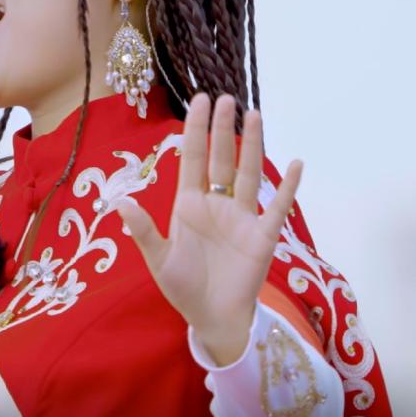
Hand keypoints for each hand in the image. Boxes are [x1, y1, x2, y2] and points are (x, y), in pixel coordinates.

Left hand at [113, 93, 302, 365]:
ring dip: (252, 145)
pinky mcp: (263, 237)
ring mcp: (241, 218)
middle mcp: (216, 204)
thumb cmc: (183, 288)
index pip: (192, 158)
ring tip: (254, 115)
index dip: (196, 130)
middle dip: (222, 129)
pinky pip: (277, 207)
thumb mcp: (158, 260)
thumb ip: (143, 231)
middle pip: (220, 158)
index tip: (199, 101)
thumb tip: (119, 204)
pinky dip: (287, 187)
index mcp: (188, 205)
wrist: (213, 318)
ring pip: (247, 173)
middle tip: (226, 98)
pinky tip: (296, 163)